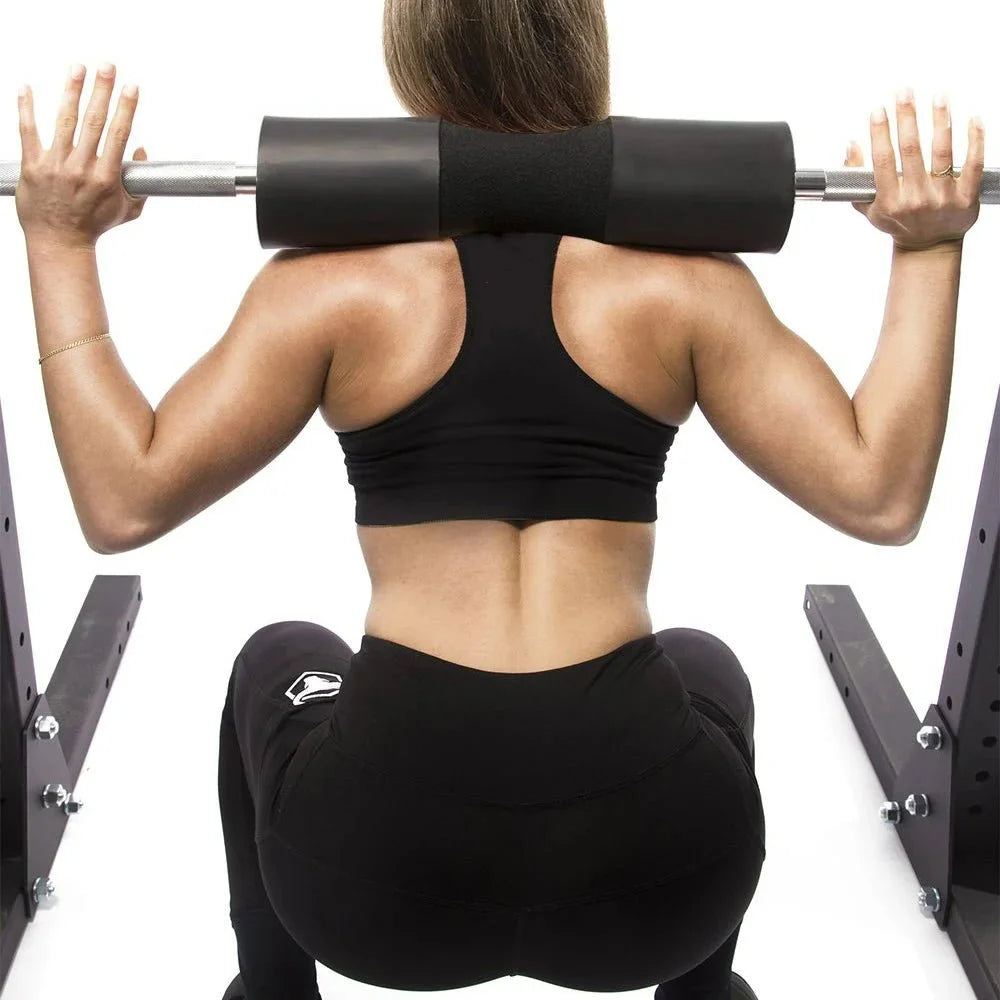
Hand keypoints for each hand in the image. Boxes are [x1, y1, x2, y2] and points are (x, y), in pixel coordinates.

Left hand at [15, 62, 147, 249]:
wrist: (59, 242)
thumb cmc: (93, 226)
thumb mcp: (126, 211)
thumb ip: (139, 185)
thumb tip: (141, 151)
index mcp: (106, 179)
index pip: (118, 135)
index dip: (126, 109)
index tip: (131, 87)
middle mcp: (81, 169)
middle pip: (94, 121)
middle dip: (102, 91)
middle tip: (107, 66)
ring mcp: (55, 166)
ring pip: (64, 121)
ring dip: (72, 91)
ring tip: (78, 68)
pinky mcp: (32, 166)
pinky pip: (28, 132)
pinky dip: (26, 108)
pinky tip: (26, 88)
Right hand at [846, 88, 983, 250]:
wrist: (928, 246)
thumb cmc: (899, 223)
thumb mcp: (870, 209)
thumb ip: (856, 180)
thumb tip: (851, 145)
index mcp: (890, 201)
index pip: (883, 161)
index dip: (880, 133)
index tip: (878, 110)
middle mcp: (916, 199)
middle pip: (911, 151)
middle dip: (907, 117)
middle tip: (905, 92)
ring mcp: (943, 198)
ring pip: (943, 153)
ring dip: (941, 121)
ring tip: (939, 97)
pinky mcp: (967, 197)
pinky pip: (974, 164)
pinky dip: (975, 140)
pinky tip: (972, 119)